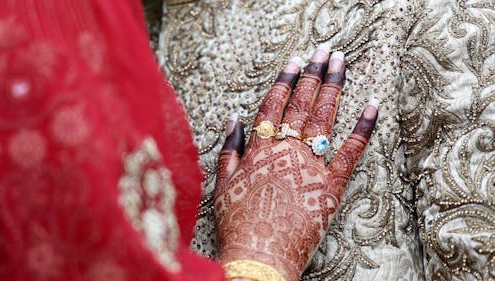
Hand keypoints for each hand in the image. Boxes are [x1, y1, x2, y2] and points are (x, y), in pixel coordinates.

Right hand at [214, 46, 378, 280]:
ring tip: (341, 64)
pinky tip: (371, 108)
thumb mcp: (223, 184)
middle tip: (324, 51)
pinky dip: (362, 129)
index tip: (296, 62)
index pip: (274, 106)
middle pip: (302, 105)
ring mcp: (310, 167)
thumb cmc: (238, 223)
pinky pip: (350, 152)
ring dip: (334, 88)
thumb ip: (230, 149)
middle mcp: (286, 151)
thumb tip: (233, 120)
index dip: (286, 81)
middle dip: (314, 75)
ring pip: (324, 119)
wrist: (259, 256)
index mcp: (260, 150)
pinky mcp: (330, 186)